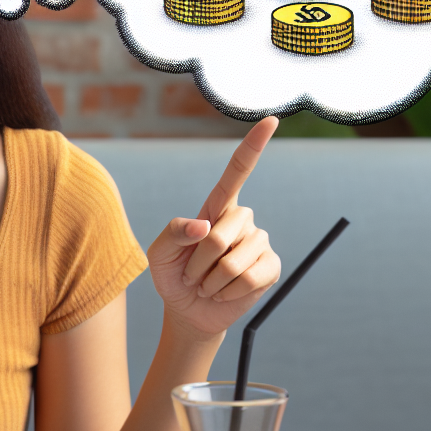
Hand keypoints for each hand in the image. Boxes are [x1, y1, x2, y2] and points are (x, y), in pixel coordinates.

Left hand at [146, 118, 282, 337]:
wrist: (188, 311)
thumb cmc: (173, 276)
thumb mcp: (160, 253)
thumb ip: (174, 233)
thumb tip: (204, 227)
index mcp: (217, 208)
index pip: (238, 172)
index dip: (254, 147)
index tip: (271, 120)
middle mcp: (242, 220)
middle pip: (221, 232)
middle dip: (199, 260)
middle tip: (192, 274)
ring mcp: (259, 243)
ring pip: (233, 260)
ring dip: (211, 279)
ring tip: (207, 283)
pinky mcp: (270, 268)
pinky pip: (248, 278)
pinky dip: (227, 291)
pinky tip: (223, 293)